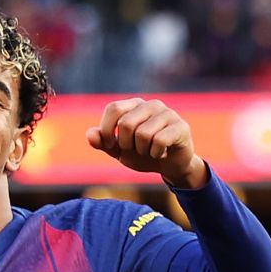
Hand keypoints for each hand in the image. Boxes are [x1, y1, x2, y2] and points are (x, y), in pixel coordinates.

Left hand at [86, 98, 208, 188]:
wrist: (170, 166)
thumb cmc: (143, 154)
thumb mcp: (119, 151)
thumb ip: (104, 143)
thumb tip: (90, 135)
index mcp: (134, 105)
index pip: (113, 108)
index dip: (106, 130)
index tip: (109, 145)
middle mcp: (151, 105)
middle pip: (126, 123)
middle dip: (125, 144)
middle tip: (134, 150)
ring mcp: (168, 114)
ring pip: (143, 134)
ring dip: (142, 151)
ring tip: (149, 151)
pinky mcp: (181, 126)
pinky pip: (160, 141)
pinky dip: (156, 154)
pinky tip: (161, 153)